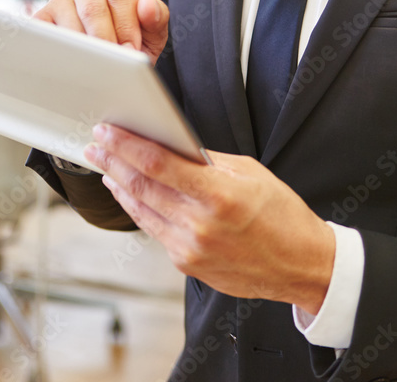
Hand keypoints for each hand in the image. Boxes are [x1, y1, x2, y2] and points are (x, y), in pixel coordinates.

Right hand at [34, 0, 169, 64]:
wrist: (111, 60)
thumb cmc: (132, 41)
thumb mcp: (152, 33)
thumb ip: (156, 18)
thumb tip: (147, 4)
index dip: (127, 26)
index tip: (132, 51)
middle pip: (93, 7)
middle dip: (105, 39)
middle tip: (114, 62)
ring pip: (69, 21)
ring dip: (83, 48)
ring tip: (95, 66)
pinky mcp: (42, 17)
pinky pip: (46, 32)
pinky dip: (58, 49)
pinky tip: (70, 63)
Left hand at [83, 125, 335, 314]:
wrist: (300, 265)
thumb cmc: (282, 214)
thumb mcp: (251, 172)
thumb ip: (209, 161)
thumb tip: (173, 146)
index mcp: (220, 195)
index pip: (159, 164)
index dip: (127, 146)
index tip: (108, 131)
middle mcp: (200, 224)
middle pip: (142, 187)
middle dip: (113, 162)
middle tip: (96, 143)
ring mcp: (191, 249)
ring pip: (142, 211)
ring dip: (119, 185)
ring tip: (105, 166)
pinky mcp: (187, 264)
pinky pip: (155, 230)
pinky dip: (138, 209)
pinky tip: (130, 194)